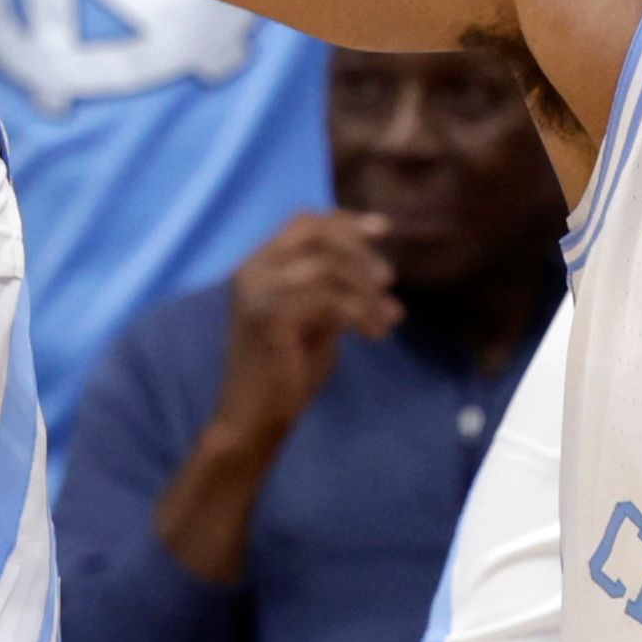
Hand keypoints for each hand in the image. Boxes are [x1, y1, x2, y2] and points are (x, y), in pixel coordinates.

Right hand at [209, 211, 399, 450]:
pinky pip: (328, 300)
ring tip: (389, 315)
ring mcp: (258, 291)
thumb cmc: (285, 372)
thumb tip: (382, 274)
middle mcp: (253, 270)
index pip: (305, 223)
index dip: (346, 221)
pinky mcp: (269, 317)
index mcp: (259, 265)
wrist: (252, 421)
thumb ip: (335, 290)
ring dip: (365, 289)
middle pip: (314, 234)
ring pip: (325, 266)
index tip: (385, 229)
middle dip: (358, 249)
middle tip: (388, 278)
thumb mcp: (315, 319)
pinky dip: (360, 314)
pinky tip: (376, 334)